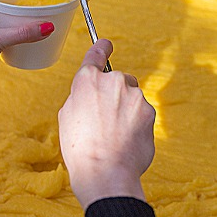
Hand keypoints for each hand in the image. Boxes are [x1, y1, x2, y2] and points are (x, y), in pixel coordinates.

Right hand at [58, 39, 155, 209]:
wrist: (105, 172)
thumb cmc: (80, 148)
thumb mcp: (67, 116)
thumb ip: (81, 96)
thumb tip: (94, 95)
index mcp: (87, 80)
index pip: (96, 54)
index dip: (101, 48)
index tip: (106, 44)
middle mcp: (112, 81)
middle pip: (117, 80)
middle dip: (114, 95)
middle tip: (104, 120)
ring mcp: (134, 95)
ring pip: (131, 97)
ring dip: (126, 110)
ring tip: (114, 135)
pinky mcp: (149, 111)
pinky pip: (142, 113)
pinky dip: (136, 124)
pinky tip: (126, 141)